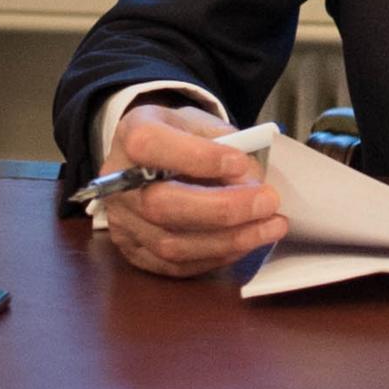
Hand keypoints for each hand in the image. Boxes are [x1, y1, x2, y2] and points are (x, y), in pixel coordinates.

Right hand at [90, 105, 284, 278]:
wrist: (150, 161)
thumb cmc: (179, 137)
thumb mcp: (199, 121)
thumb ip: (225, 142)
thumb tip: (251, 180)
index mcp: (131, 135)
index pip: (150, 146)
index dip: (197, 158)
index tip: (241, 163)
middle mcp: (117, 182)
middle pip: (161, 205)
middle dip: (223, 209)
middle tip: (269, 202)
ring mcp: (122, 222)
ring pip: (171, 245)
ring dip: (229, 240)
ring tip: (271, 227)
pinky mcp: (133, 252)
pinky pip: (176, 266)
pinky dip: (216, 257)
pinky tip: (245, 242)